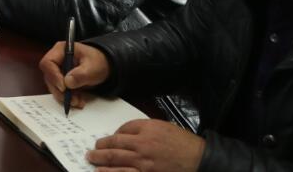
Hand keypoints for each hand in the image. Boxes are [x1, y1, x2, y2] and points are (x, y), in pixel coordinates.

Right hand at [39, 41, 109, 108]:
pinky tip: (79, 101)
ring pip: (54, 86)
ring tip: (78, 102)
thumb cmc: (98, 61)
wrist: (104, 66)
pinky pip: (60, 91)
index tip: (64, 87)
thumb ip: (81, 74)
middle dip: (59, 90)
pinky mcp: (62, 80)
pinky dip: (68, 98)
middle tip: (71, 100)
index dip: (53, 76)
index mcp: (61, 50)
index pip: (48, 63)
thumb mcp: (92, 67)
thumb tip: (67, 83)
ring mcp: (58, 71)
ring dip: (64, 96)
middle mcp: (56, 60)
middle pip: (49, 76)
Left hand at [87, 119, 204, 171]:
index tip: (107, 140)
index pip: (122, 130)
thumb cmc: (184, 144)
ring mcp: (144, 164)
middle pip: (114, 145)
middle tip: (91, 151)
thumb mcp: (164, 128)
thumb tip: (125, 134)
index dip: (112, 135)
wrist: (201, 161)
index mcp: (147, 130)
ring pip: (115, 161)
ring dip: (101, 161)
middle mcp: (142, 146)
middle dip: (99, 148)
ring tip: (92, 160)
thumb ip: (144, 129)